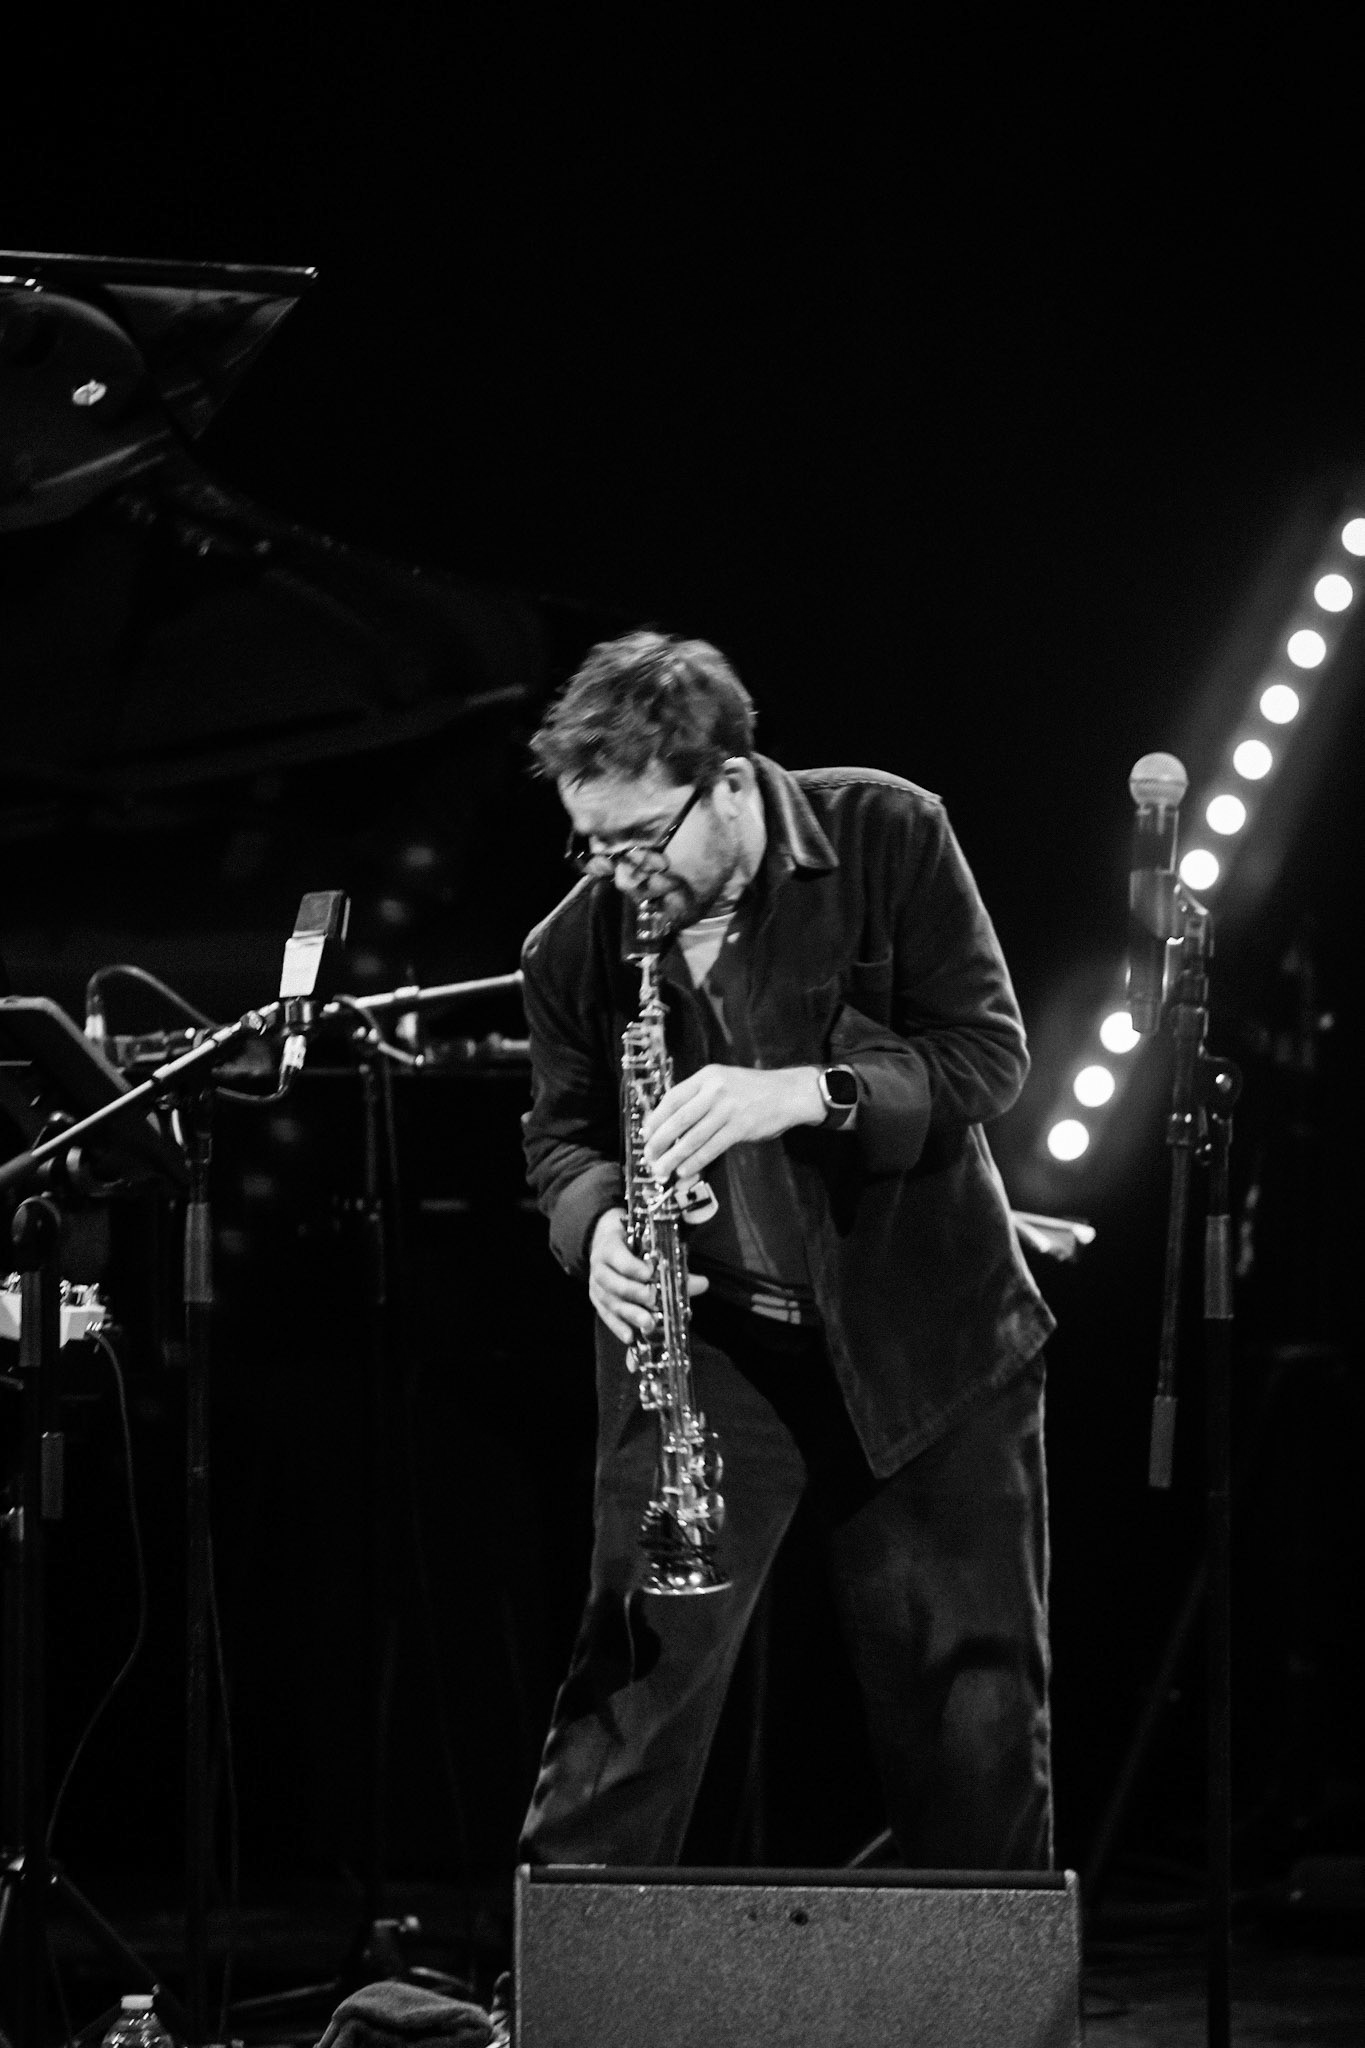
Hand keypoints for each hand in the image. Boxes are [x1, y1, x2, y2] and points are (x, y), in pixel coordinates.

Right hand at [588, 1205, 708, 1344]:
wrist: (607, 1243)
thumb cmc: (633, 1245)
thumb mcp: (647, 1245)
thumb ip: (673, 1264)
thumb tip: (702, 1284)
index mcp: (609, 1246)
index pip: (619, 1257)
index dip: (634, 1266)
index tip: (650, 1272)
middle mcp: (599, 1267)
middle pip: (614, 1283)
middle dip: (635, 1293)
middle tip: (653, 1300)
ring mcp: (595, 1286)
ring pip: (611, 1302)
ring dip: (630, 1314)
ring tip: (647, 1323)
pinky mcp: (598, 1302)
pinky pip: (606, 1316)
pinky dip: (618, 1327)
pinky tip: (629, 1337)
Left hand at [641, 1064, 823, 1183]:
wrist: (789, 1093)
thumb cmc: (754, 1091)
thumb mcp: (724, 1081)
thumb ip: (700, 1097)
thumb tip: (672, 1124)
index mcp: (707, 1076)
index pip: (672, 1098)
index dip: (656, 1118)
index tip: (646, 1134)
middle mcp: (715, 1090)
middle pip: (678, 1119)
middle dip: (659, 1141)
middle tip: (649, 1156)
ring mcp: (728, 1108)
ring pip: (692, 1137)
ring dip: (674, 1157)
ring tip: (662, 1170)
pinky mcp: (740, 1127)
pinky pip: (711, 1148)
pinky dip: (695, 1161)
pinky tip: (685, 1171)